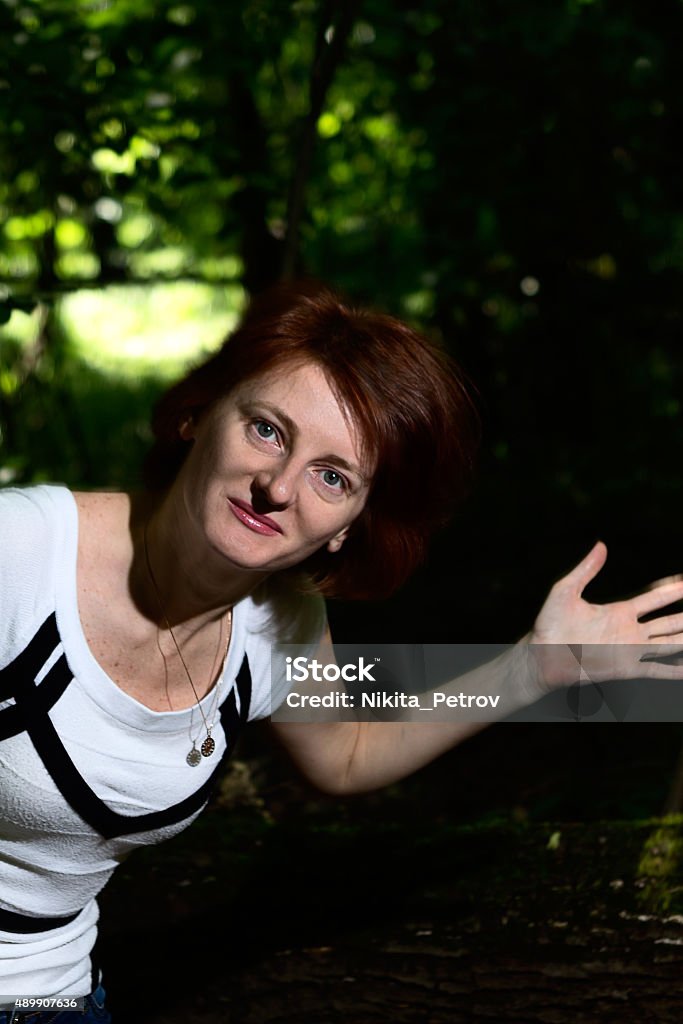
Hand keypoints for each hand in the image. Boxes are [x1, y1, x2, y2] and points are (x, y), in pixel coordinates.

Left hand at [528, 542, 682, 688]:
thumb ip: (586, 570)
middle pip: (668, 621)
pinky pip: (656, 670)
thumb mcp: (565, 590)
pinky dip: (674, 670)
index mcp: (619, 611)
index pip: (653, 598)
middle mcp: (629, 630)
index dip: (671, 589)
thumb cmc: (549, 624)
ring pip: (668, 644)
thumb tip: (601, 545)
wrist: (541, 656)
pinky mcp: (626, 668)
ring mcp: (630, 650)